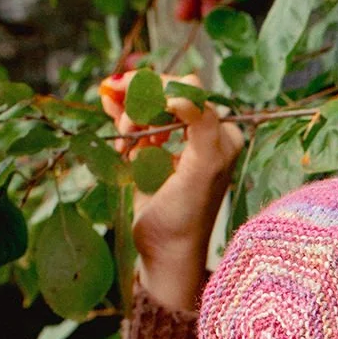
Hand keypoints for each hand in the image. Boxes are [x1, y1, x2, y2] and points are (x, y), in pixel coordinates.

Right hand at [102, 81, 242, 312]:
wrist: (165, 252)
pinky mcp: (154, 156)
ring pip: (148, 109)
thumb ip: (201, 127)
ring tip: (124, 142)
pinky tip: (115, 130)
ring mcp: (176, 144)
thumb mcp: (202, 169)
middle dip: (140, 100)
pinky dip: (122, 122)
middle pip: (166, 96)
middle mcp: (203, 136)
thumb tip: (183, 94)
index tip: (130, 88)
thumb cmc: (188, 214)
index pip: (191, 92)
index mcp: (221, 136)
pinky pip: (137, 126)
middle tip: (120, 113)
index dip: (160, 86)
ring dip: (130, 116)